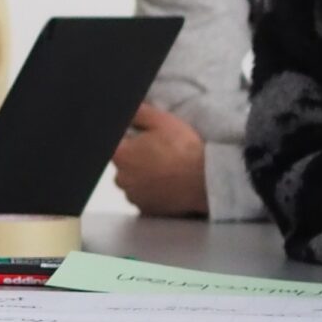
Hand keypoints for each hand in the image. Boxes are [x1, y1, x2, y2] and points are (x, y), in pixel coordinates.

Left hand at [112, 102, 208, 216]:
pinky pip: (144, 197)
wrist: (206, 179)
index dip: (129, 138)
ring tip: (167, 168)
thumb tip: (129, 111)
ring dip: (144, 175)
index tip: (144, 139)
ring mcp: (134, 196)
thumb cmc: (184, 150)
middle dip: (137, 156)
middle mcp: (122, 179)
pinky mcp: (147, 210)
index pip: (115, 143)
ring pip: (133, 181)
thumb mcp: (162, 120)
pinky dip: (153, 191)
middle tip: (160, 151)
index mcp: (121, 155)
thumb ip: (138, 113)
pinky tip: (168, 182)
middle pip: (124, 163)